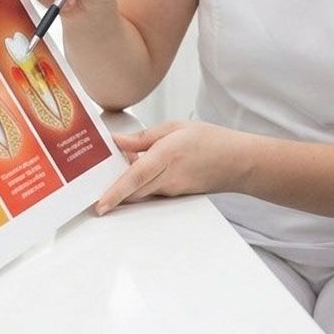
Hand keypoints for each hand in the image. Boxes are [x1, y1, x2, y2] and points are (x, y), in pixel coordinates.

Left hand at [94, 121, 247, 214]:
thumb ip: (144, 137)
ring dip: (126, 186)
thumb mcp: (175, 127)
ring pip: (141, 192)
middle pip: (132, 191)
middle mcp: (167, 178)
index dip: (115, 192)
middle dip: (113, 190)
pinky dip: (140, 185)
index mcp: (166, 156)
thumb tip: (117, 141)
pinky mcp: (175, 195)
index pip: (135, 177)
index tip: (100, 205)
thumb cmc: (211, 140)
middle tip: (95, 181)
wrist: (238, 162)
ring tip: (118, 169)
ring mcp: (172, 190)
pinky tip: (140, 170)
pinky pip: (151, 192)